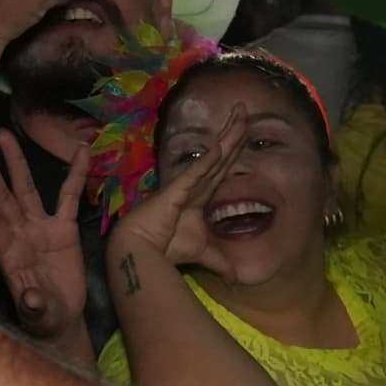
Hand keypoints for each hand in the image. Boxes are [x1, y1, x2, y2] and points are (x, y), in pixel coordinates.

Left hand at [0, 130, 89, 344]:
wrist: (60, 319)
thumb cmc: (41, 318)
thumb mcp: (37, 316)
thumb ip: (33, 306)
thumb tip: (31, 298)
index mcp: (7, 254)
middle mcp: (18, 234)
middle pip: (1, 197)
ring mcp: (40, 228)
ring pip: (25, 189)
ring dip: (15, 162)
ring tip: (3, 134)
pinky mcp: (63, 228)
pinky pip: (69, 197)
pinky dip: (75, 175)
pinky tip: (81, 152)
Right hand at [110, 113, 241, 277]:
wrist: (141, 251)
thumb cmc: (168, 248)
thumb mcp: (202, 253)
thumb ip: (220, 261)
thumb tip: (237, 277)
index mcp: (201, 196)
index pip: (223, 169)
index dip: (235, 150)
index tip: (245, 132)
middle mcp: (196, 185)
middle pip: (221, 155)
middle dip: (234, 132)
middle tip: (245, 108)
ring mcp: (186, 185)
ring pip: (213, 157)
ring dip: (228, 136)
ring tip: (241, 113)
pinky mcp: (176, 190)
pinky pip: (196, 173)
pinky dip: (208, 161)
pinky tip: (220, 146)